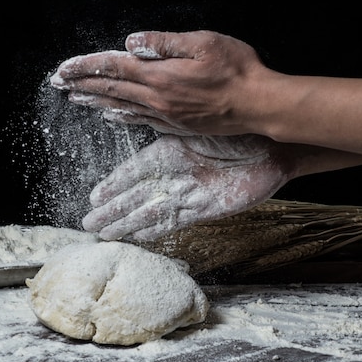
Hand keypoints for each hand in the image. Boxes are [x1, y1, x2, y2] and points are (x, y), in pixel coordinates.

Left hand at [50, 30, 269, 136]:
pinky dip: (121, 117)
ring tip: (75, 98)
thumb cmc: (237, 70)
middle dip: (81, 85)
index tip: (63, 69)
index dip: (85, 67)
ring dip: (95, 102)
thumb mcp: (203, 43)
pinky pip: (140, 121)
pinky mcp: (176, 124)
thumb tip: (131, 42)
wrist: (258, 105)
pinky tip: (111, 116)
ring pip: (121, 106)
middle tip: (58, 83)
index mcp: (160, 77)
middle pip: (111, 90)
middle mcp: (157, 99)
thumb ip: (164, 43)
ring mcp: (165, 115)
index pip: (113, 69)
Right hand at [82, 134, 291, 241]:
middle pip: (136, 196)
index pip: (133, 171)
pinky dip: (156, 230)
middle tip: (89, 224)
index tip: (94, 197)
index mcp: (169, 152)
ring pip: (150, 212)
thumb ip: (169, 136)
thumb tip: (136, 124)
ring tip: (105, 234)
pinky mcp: (205, 209)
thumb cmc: (237, 131)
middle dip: (112, 210)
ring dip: (127, 224)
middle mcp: (174, 174)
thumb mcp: (196, 129)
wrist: (272, 150)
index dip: (113, 185)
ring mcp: (188, 193)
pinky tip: (138, 236)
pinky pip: (174, 222)